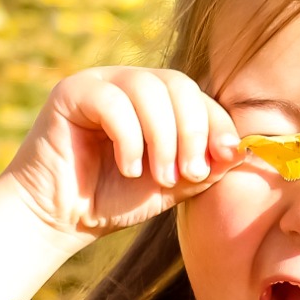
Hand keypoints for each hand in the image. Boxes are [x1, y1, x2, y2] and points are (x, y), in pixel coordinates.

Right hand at [1, 66, 245, 237]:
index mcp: (158, 99)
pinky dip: (129, 138)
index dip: (218, 124)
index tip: (226, 158)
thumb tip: (242, 150)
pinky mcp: (72, 91)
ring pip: (148, 89)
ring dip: (163, 139)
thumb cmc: (114, 200)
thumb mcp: (172, 185)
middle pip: (179, 84)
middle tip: (190, 174)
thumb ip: (205, 166)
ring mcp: (100, 81)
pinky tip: (128, 168)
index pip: (199, 96)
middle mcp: (131, 83)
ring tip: (159, 177)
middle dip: (193, 131)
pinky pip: (112, 101)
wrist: (57, 218)